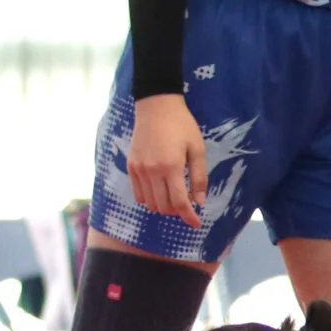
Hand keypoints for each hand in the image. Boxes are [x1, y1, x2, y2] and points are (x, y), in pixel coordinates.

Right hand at [126, 94, 208, 226]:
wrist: (156, 107)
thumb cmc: (182, 126)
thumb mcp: (197, 150)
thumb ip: (199, 178)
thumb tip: (199, 202)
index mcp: (170, 166)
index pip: (179, 202)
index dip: (189, 217)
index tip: (197, 224)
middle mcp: (151, 171)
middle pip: (163, 207)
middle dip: (177, 211)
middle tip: (188, 202)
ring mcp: (138, 169)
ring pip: (150, 203)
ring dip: (164, 207)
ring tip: (175, 196)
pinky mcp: (131, 166)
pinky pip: (138, 194)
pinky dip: (150, 199)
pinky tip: (161, 190)